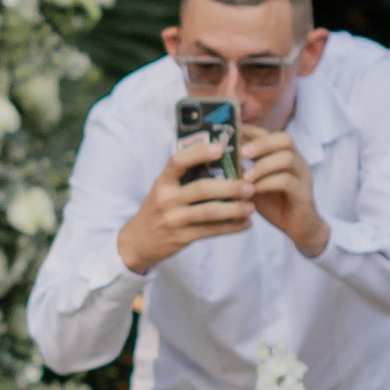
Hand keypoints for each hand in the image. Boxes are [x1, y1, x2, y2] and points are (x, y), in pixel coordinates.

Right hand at [118, 133, 251, 275]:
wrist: (138, 241)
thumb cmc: (158, 209)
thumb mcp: (163, 189)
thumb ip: (184, 177)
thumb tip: (220, 161)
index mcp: (162, 182)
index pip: (178, 161)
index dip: (198, 152)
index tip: (220, 148)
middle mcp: (166, 199)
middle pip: (202, 189)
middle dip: (229, 187)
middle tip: (249, 186)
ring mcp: (173, 219)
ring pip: (209, 212)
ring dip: (234, 209)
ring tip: (251, 206)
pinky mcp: (181, 237)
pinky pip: (211, 231)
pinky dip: (231, 227)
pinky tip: (245, 223)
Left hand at [238, 124, 329, 258]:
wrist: (298, 228)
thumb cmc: (273, 204)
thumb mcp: (253, 184)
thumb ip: (241, 172)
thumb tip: (216, 162)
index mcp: (282, 155)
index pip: (268, 133)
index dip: (250, 129)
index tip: (231, 131)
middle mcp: (296, 161)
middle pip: (284, 138)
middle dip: (260, 143)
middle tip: (241, 153)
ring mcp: (302, 176)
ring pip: (288, 158)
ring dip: (263, 165)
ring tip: (245, 176)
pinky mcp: (304, 194)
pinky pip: (288, 181)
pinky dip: (268, 183)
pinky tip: (255, 190)